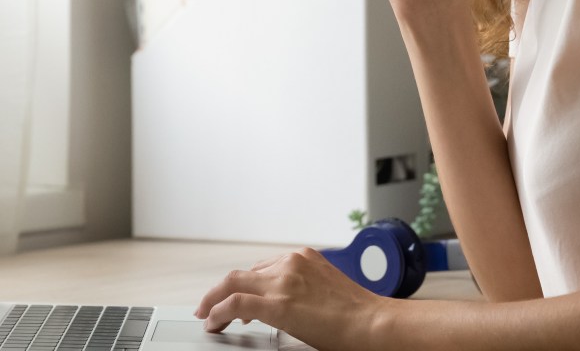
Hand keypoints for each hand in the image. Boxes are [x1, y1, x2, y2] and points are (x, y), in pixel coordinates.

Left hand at [193, 247, 386, 349]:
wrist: (372, 322)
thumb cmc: (358, 313)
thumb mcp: (326, 288)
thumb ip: (303, 288)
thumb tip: (286, 304)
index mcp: (303, 258)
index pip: (262, 269)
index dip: (245, 286)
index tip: (236, 300)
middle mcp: (291, 263)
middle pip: (242, 274)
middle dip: (221, 291)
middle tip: (209, 307)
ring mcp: (283, 281)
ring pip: (232, 284)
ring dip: (214, 301)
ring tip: (207, 317)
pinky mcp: (277, 303)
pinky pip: (235, 303)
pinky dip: (218, 311)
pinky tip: (213, 323)